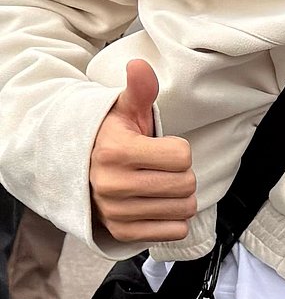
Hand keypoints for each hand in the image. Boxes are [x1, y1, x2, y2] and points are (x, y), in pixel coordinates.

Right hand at [89, 60, 197, 243]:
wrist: (83, 170)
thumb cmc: (113, 137)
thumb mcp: (126, 111)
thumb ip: (140, 90)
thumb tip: (140, 65)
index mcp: (116, 151)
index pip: (183, 157)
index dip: (179, 150)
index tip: (160, 148)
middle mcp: (113, 185)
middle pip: (187, 184)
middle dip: (182, 174)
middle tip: (161, 169)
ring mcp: (116, 212)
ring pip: (184, 209)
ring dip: (180, 197)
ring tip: (158, 186)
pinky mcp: (122, 233)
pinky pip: (174, 232)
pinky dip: (173, 220)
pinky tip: (156, 205)